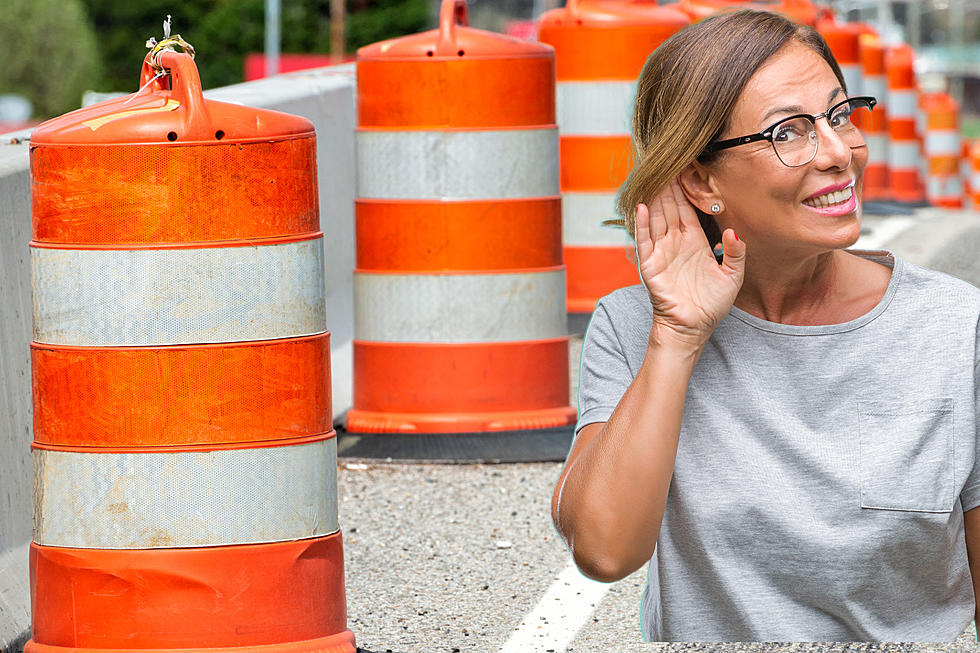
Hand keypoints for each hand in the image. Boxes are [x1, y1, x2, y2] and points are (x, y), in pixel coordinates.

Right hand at [635, 179, 745, 349]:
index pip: (688, 209)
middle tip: (666, 160)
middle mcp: (676, 243)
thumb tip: (733, 233)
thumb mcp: (732, 277)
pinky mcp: (650, 264)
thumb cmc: (711, 305)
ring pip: (656, 218)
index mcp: (695, 242)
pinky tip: (642, 206)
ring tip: (653, 174)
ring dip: (654, 197)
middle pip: (669, 208)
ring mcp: (661, 252)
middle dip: (668, 185)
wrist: (692, 328)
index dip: (686, 189)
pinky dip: (642, 223)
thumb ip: (736, 254)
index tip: (686, 167)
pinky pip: (644, 239)